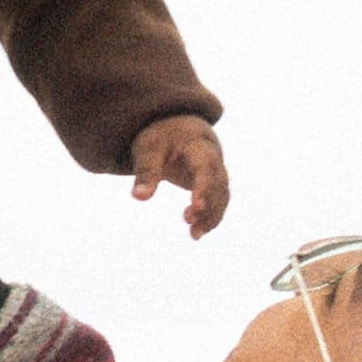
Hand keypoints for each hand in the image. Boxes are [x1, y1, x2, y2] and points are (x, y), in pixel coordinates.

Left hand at [131, 114, 229, 238]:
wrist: (176, 127)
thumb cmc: (161, 137)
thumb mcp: (149, 149)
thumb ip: (146, 172)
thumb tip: (139, 198)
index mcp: (198, 144)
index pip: (205, 166)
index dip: (203, 187)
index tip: (196, 207)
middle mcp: (213, 157)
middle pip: (219, 183)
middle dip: (209, 204)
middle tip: (188, 221)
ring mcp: (216, 170)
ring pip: (222, 195)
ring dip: (211, 215)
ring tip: (194, 235)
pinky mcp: (213, 182)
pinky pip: (218, 200)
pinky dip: (210, 216)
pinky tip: (196, 233)